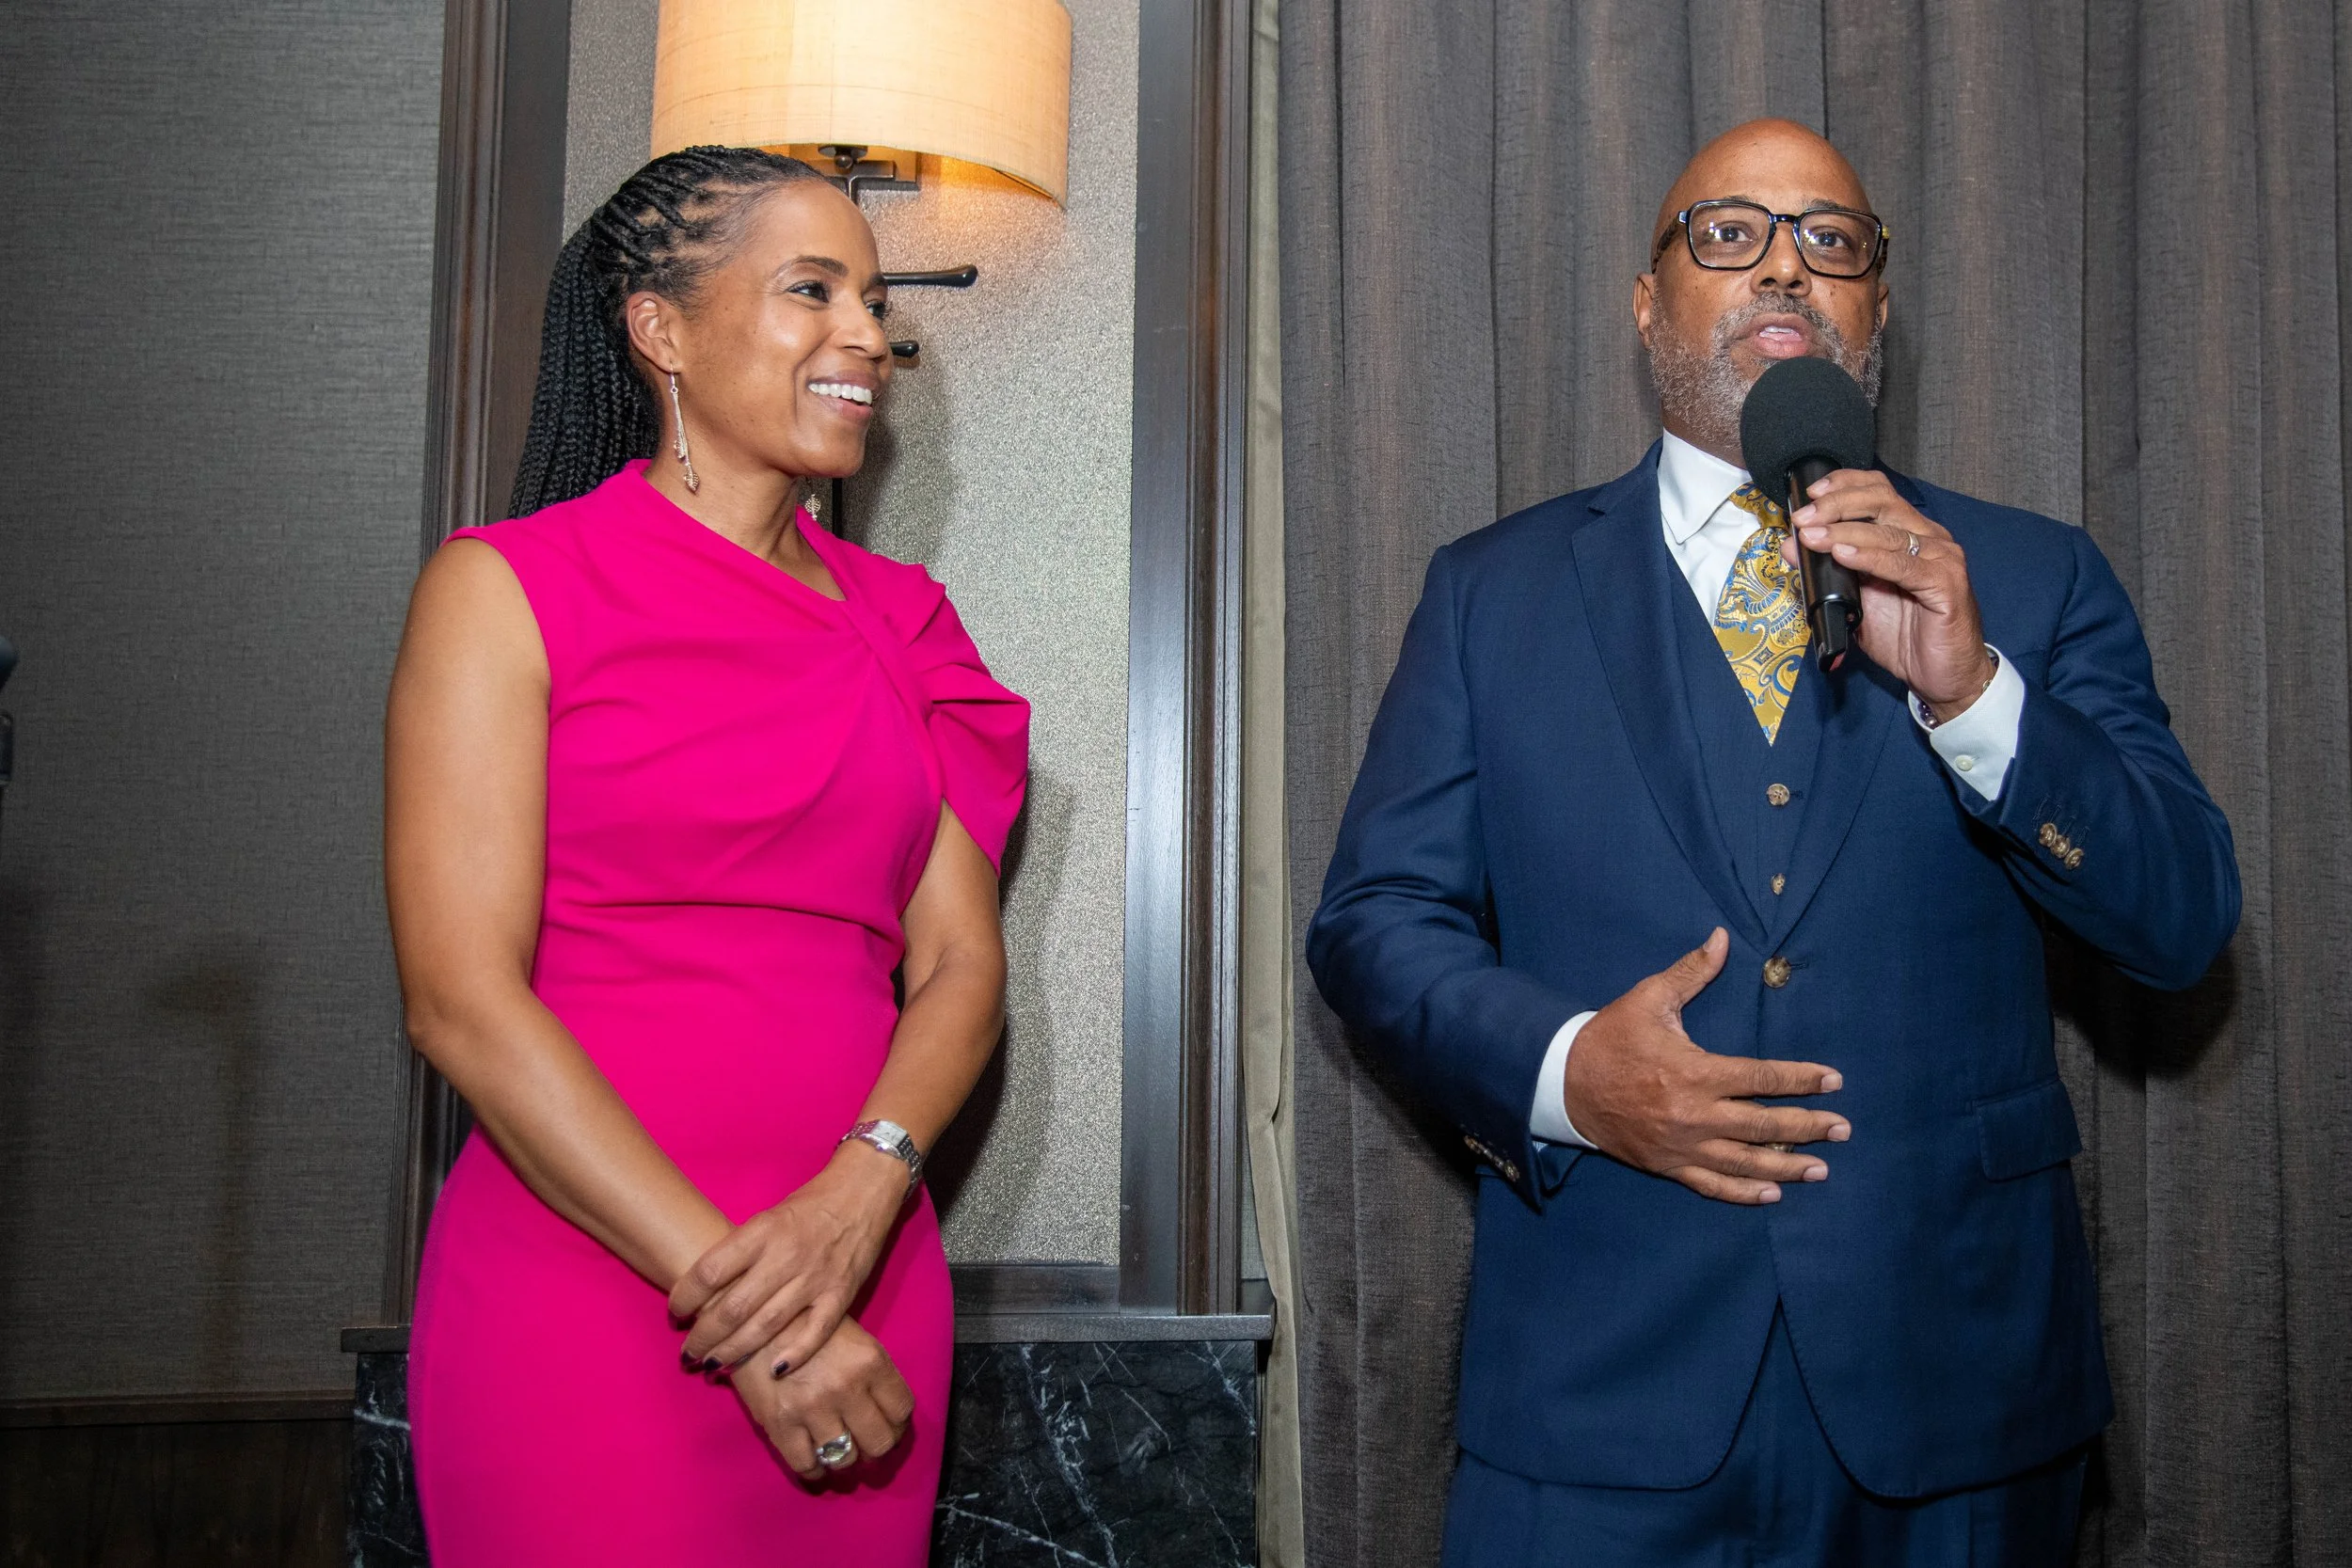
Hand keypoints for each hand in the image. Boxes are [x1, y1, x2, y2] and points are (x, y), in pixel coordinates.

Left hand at [669, 1145, 907, 1374]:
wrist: (863, 1192)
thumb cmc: (809, 1205)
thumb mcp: (767, 1217)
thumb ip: (742, 1253)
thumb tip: (705, 1293)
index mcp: (762, 1231)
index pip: (709, 1271)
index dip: (684, 1297)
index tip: (675, 1313)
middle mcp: (786, 1256)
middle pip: (732, 1308)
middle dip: (703, 1337)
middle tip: (688, 1354)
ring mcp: (815, 1278)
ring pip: (766, 1326)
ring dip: (734, 1352)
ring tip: (713, 1366)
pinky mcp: (841, 1294)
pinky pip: (815, 1333)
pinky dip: (794, 1355)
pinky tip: (773, 1372)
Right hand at [729, 1316, 914, 1482]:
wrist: (754, 1319)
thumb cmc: (808, 1324)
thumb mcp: (854, 1338)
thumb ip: (873, 1373)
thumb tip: (886, 1413)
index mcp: (870, 1361)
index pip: (902, 1410)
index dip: (898, 1424)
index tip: (889, 1427)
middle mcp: (847, 1387)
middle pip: (880, 1442)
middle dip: (876, 1448)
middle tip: (866, 1444)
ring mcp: (813, 1408)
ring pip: (845, 1459)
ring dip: (844, 1458)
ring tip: (838, 1449)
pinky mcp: (781, 1424)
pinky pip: (806, 1466)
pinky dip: (814, 1471)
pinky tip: (815, 1463)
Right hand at [1563, 928, 1850, 1203]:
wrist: (1563, 1082)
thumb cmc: (1611, 1038)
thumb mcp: (1649, 999)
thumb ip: (1691, 972)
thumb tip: (1721, 938)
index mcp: (1695, 1072)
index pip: (1762, 1079)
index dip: (1802, 1080)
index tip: (1834, 1081)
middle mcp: (1694, 1114)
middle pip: (1764, 1126)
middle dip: (1809, 1127)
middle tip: (1843, 1129)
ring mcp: (1682, 1145)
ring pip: (1745, 1162)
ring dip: (1787, 1167)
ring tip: (1821, 1169)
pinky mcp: (1667, 1165)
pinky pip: (1712, 1185)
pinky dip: (1743, 1193)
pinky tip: (1771, 1195)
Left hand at [1783, 470, 1994, 721]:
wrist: (1943, 676)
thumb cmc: (1905, 637)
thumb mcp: (1856, 601)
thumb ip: (1828, 572)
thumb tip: (1793, 545)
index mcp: (1910, 534)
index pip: (1879, 492)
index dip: (1845, 485)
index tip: (1810, 493)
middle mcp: (1929, 538)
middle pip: (1881, 502)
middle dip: (1836, 506)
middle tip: (1804, 518)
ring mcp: (1941, 558)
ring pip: (1888, 532)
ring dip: (1844, 531)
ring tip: (1813, 536)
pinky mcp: (1946, 584)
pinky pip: (1903, 565)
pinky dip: (1870, 558)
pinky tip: (1843, 555)